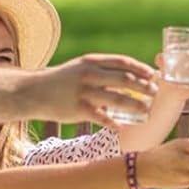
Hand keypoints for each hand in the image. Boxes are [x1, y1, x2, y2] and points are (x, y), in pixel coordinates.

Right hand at [40, 54, 158, 126]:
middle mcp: (89, 75)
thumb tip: (130, 76)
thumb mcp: (81, 67)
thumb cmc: (62, 80)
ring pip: (117, 99)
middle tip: (155, 93)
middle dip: (143, 87)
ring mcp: (84, 92)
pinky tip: (122, 126)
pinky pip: (102, 118)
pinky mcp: (78, 110)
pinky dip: (114, 122)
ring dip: (135, 105)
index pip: (122, 62)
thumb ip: (103, 70)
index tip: (153, 75)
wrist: (34, 92)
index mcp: (91, 61)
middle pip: (124, 79)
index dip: (141, 69)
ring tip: (146, 110)